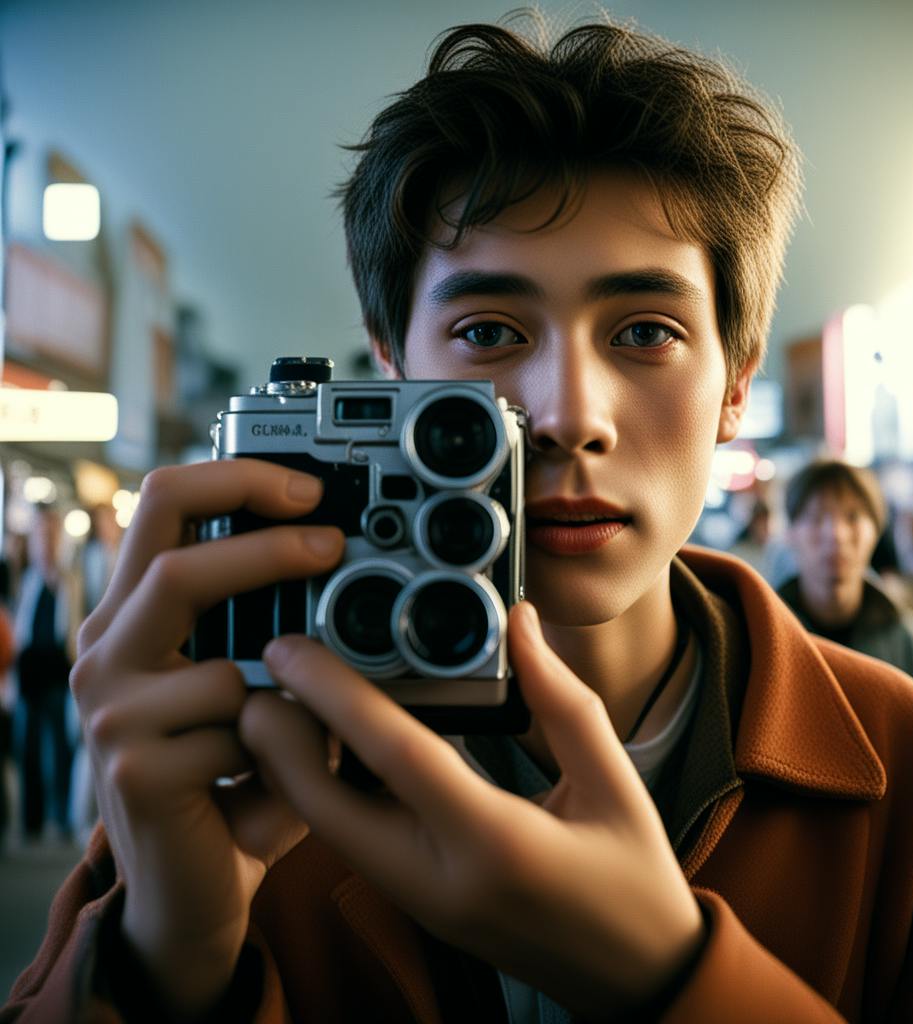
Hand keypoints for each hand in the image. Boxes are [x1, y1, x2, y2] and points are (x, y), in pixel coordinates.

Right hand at [71, 460, 344, 1019]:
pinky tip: (264, 782)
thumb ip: (272, 626)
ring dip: (285, 700)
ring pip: (223, 667)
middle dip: (268, 551)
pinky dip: (279, 753)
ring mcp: (111, 713)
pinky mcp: (133, 769)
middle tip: (334, 548)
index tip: (311, 486)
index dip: (236, 480)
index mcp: (135, 616)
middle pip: (177, 568)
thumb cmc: (231, 771)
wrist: (192, 885)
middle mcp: (107, 653)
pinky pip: (239, 736)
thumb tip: (345, 557)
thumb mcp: (247, 684)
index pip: (163, 507)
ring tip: (297, 732)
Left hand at [239, 601, 704, 1018]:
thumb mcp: (614, 780)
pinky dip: (329, 788)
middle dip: (279, 737)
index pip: (395, 755)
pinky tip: (338, 744)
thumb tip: (519, 625)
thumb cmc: (634, 881)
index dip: (334, 694)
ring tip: (295, 696)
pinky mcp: (417, 904)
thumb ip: (561, 698)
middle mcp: (440, 879)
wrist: (636, 979)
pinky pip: (354, 839)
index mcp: (496, 841)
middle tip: (266, 673)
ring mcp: (420, 901)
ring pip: (329, 827)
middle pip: (325, 805)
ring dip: (298, 763)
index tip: (292, 647)